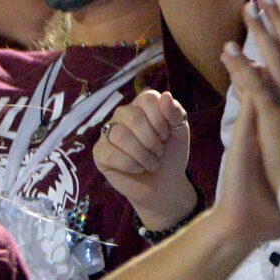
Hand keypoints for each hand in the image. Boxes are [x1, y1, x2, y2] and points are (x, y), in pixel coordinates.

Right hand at [91, 89, 199, 234]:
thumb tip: (166, 95)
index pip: (147, 99)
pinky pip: (111, 153)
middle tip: (159, 152)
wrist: (164, 184)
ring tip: (151, 163)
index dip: (160, 119)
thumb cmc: (171, 155)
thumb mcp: (180, 132)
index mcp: (141, 106)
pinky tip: (137, 169)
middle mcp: (122, 115)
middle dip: (152, 140)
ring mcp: (108, 133)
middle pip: (133, 117)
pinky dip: (130, 164)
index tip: (166, 136)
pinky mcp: (99, 153)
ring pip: (121, 135)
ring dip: (142, 154)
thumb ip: (175, 113)